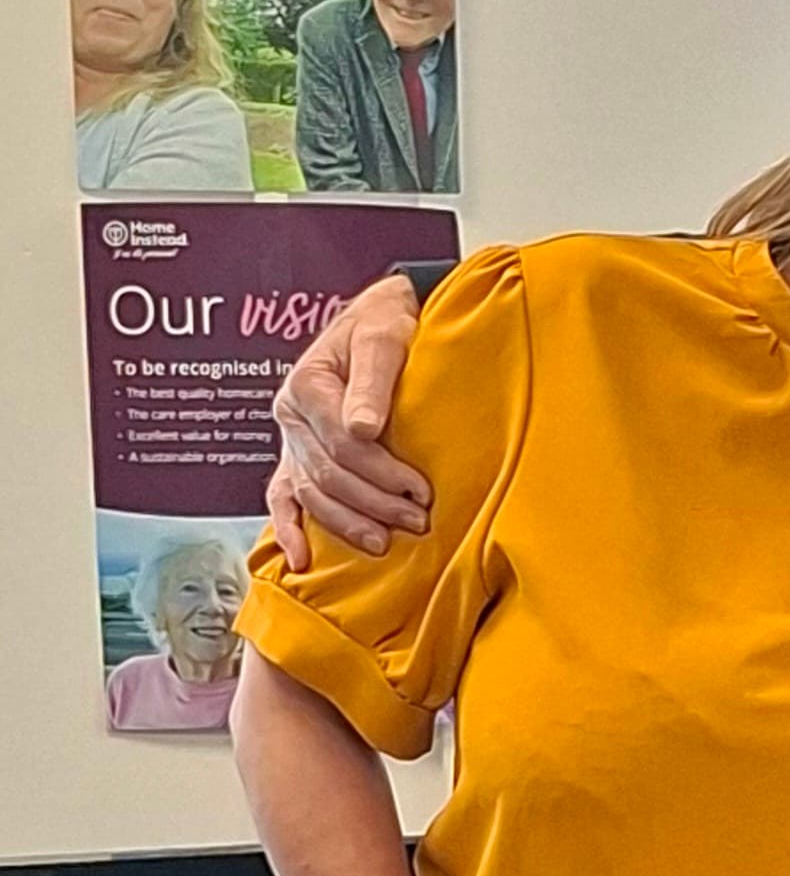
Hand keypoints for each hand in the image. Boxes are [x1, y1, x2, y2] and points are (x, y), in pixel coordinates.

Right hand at [268, 274, 430, 565]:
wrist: (380, 315)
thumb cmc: (385, 321)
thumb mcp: (383, 335)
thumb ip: (374, 380)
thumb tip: (364, 428)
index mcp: (306, 385)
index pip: (340, 443)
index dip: (381, 472)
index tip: (421, 490)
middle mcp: (291, 416)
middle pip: (329, 473)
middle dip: (374, 502)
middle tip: (418, 519)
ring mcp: (291, 440)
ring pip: (312, 493)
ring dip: (348, 522)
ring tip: (386, 541)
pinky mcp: (296, 456)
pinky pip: (283, 498)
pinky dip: (289, 530)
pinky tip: (301, 560)